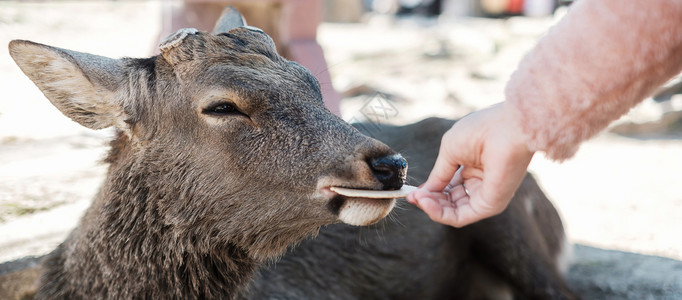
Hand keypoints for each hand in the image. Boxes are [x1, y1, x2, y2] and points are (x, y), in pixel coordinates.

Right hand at [407, 103, 533, 226]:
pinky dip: (440, 214)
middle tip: (413, 197)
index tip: (412, 192)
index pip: (448, 186)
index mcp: (473, 167)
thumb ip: (437, 175)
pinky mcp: (490, 205)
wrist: (506, 129)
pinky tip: (426, 203)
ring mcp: (485, 196)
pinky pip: (460, 217)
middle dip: (428, 200)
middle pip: (449, 201)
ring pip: (452, 212)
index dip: (429, 190)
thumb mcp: (450, 151)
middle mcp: (480, 184)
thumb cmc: (481, 131)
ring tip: (419, 199)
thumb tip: (423, 192)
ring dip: (431, 207)